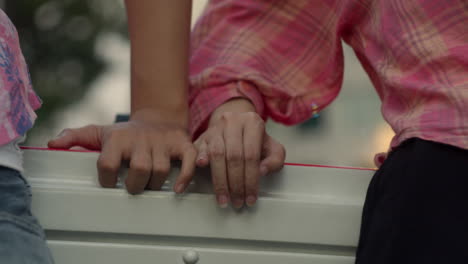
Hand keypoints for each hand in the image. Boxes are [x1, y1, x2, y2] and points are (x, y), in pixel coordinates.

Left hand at [48, 113, 196, 194]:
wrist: (157, 118)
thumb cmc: (125, 133)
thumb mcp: (99, 132)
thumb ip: (75, 137)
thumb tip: (52, 144)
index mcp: (118, 138)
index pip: (108, 164)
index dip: (106, 179)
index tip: (108, 183)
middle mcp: (141, 138)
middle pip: (138, 169)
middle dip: (134, 184)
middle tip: (133, 187)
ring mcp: (163, 141)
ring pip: (161, 169)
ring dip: (154, 183)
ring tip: (148, 184)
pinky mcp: (181, 144)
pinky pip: (188, 162)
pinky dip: (184, 177)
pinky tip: (176, 189)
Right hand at [195, 103, 284, 208]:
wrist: (236, 122)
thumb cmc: (255, 139)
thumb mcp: (272, 147)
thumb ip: (275, 159)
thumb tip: (262, 171)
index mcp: (252, 123)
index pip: (251, 155)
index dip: (251, 179)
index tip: (251, 197)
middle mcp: (233, 122)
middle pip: (234, 157)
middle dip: (235, 184)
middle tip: (238, 202)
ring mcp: (216, 128)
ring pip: (217, 155)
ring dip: (220, 181)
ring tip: (224, 199)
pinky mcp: (203, 136)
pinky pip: (200, 148)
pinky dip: (201, 158)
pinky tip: (201, 167)